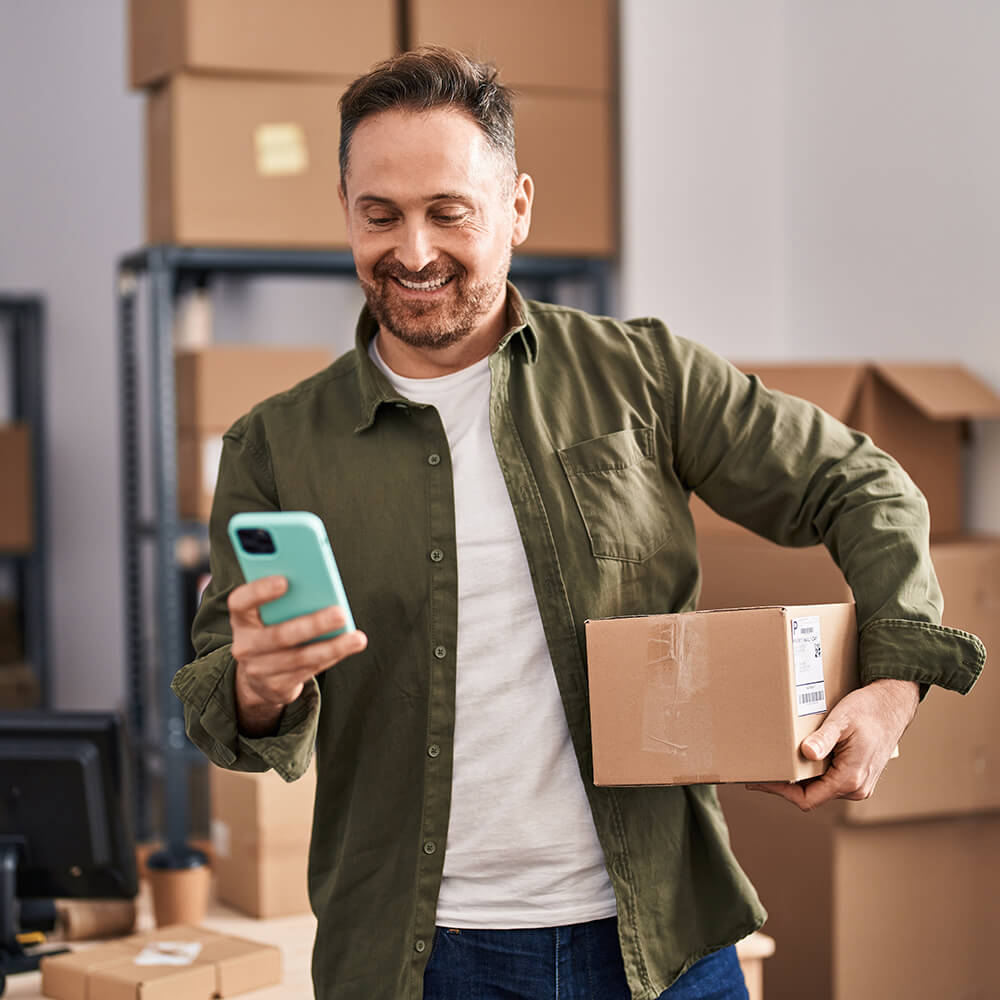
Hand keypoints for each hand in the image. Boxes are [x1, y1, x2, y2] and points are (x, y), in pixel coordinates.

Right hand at [228, 575, 367, 735]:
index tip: (285, 580)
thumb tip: (322, 587)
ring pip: (299, 658)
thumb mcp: (270, 613)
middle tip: (340, 613)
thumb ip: (288, 599)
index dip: (259, 591)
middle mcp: (245, 645)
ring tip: (357, 638)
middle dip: (313, 624)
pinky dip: (332, 657)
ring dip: (332, 647)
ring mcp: (259, 669)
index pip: (240, 602)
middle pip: (278, 635)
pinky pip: (308, 672)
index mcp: (241, 618)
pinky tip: (349, 646)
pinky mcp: (276, 687)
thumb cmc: (272, 628)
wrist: (259, 675)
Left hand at [746, 678, 918, 811]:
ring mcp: (859, 784)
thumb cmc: (868, 709)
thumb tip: (807, 753)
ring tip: (772, 765)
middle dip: (783, 785)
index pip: (806, 798)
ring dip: (797, 779)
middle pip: (810, 796)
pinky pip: (828, 781)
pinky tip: (795, 760)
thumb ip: (824, 739)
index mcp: (850, 779)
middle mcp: (857, 788)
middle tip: (758, 771)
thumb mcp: (842, 720)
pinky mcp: (858, 776)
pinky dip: (810, 774)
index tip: (757, 780)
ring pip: (819, 789)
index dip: (779, 791)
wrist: (894, 704)